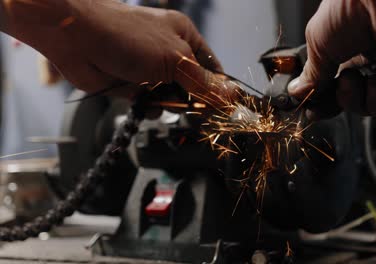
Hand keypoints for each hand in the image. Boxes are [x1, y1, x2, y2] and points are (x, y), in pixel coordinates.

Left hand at [3, 0, 232, 103]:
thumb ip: (202, 82)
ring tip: (165, 103)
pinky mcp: (131, 85)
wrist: (76, 38)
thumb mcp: (174, 59)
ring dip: (170, 105)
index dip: (218, 86)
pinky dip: (151, 108)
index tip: (223, 107)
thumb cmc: (128, 37)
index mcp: (184, 36)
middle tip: (196, 110)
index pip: (210, 66)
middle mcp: (167, 52)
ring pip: (170, 96)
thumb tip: (230, 95)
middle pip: (191, 84)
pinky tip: (148, 106)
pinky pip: (150, 103)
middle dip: (192, 99)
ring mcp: (148, 69)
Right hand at [288, 0, 375, 123]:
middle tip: (345, 80)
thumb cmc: (354, 7)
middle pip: (358, 104)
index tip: (314, 109)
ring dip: (368, 103)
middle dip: (347, 100)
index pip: (340, 90)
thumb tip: (298, 92)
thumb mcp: (319, 41)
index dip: (327, 103)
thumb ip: (312, 73)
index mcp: (355, 53)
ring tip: (370, 79)